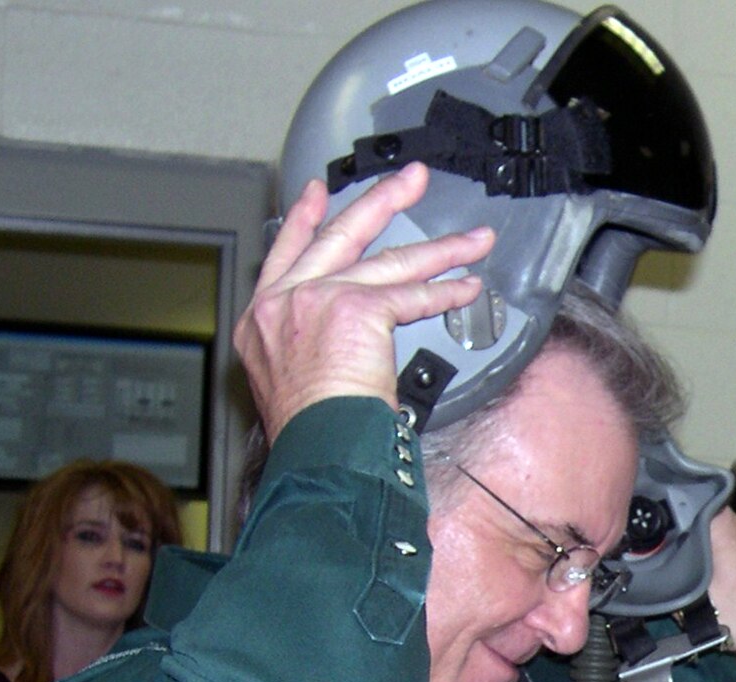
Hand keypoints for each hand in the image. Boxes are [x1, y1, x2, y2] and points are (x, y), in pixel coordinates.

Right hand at [233, 163, 494, 439]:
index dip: (303, 219)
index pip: (285, 254)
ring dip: (438, 249)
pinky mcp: (357, 310)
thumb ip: (308, 352)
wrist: (315, 448)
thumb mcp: (290, 382)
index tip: (315, 193)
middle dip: (381, 201)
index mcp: (263, 318)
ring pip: (388, 261)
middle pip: (340, 235)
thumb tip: (336, 351)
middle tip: (410, 179)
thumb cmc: (309, 433)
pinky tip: (468, 286)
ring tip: (472, 239)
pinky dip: (444, 292)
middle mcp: (285, 301)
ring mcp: (318, 299)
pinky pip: (411, 295)